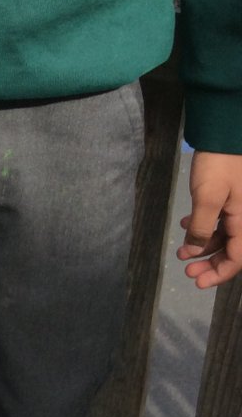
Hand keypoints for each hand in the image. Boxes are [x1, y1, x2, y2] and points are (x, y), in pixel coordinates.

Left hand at [176, 150, 241, 287]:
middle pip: (231, 250)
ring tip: (181, 251)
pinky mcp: (231, 198)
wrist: (225, 133)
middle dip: (209, 262)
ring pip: (224, 236)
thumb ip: (201, 228)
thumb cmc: (219, 166)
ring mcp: (239, 208)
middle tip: (186, 270)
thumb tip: (194, 251)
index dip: (218, 274)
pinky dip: (204, 227)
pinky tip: (185, 224)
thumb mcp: (207, 199)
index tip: (197, 282)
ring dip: (203, 245)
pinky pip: (220, 220)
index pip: (237, 259)